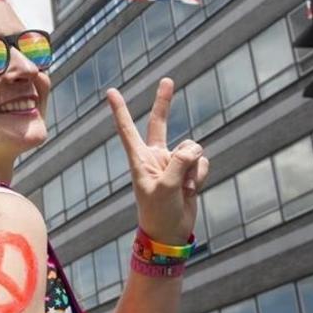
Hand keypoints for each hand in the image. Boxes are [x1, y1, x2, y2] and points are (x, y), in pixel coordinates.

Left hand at [107, 79, 210, 244]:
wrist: (170, 233)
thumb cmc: (159, 213)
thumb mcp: (166, 188)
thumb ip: (179, 164)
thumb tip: (194, 148)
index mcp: (139, 160)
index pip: (127, 130)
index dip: (120, 111)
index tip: (111, 91)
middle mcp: (155, 157)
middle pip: (159, 123)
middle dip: (164, 102)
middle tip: (167, 80)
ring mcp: (172, 163)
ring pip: (191, 148)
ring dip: (193, 166)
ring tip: (185, 187)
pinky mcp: (188, 170)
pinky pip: (202, 161)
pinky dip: (201, 174)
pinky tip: (193, 189)